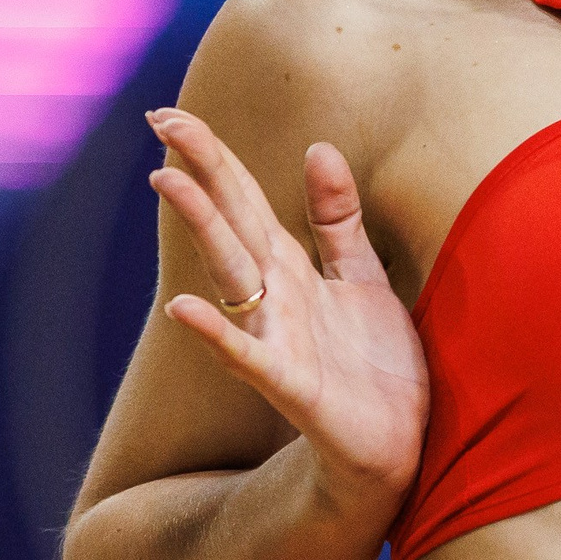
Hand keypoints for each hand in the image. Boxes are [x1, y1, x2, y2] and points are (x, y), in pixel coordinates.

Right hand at [148, 109, 427, 520]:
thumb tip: (318, 148)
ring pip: (233, 274)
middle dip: (200, 173)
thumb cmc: (377, 365)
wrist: (399, 445)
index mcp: (294, 270)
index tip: (171, 114)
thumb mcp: (363, 276)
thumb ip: (338, 219)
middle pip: (233, 223)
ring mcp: (279, 340)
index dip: (214, 156)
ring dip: (202, 226)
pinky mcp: (295, 387)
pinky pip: (249, 357)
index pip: (246, 201)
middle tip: (161, 122)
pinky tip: (180, 309)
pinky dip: (216, 334)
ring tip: (167, 180)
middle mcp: (277, 299)